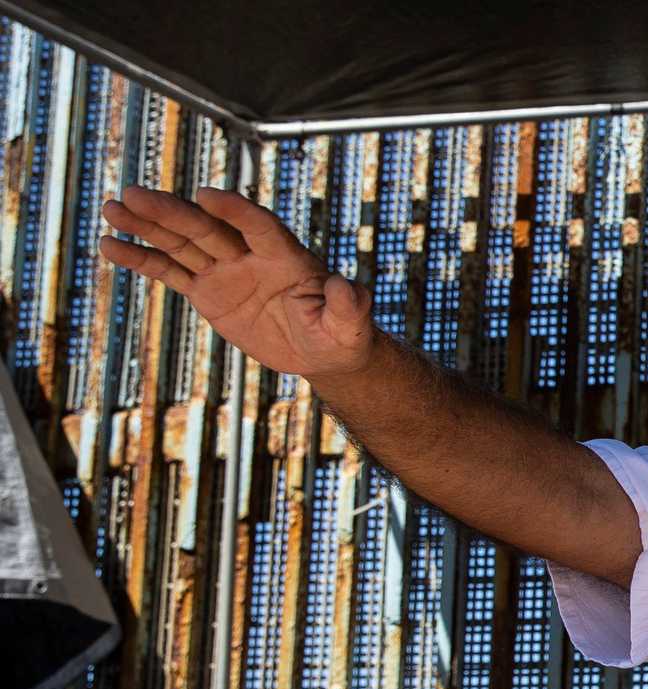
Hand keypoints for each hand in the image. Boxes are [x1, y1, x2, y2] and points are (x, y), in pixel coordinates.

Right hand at [99, 186, 374, 380]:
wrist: (321, 348)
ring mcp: (226, 270)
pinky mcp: (208, 290)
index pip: (259, 227)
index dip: (236, 211)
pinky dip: (142, 259)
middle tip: (134, 193)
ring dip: (147, 225)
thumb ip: (349, 305)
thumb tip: (349, 287)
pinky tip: (110, 245)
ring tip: (112, 208)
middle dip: (172, 212)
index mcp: (287, 257)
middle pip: (208, 229)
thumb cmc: (340, 334)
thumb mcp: (350, 325)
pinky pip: (171, 271)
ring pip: (182, 243)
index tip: (206, 195)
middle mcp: (251, 256)